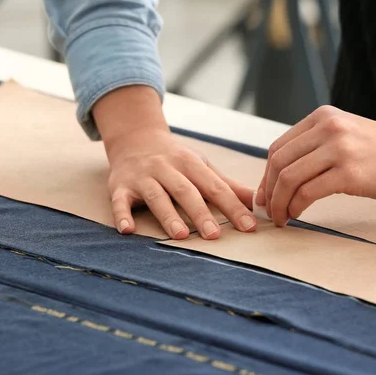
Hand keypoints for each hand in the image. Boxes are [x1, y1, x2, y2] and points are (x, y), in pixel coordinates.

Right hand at [94, 86, 256, 238]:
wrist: (135, 139)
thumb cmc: (176, 159)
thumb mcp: (201, 166)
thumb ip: (226, 185)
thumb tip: (255, 200)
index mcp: (191, 163)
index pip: (215, 186)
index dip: (233, 207)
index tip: (249, 226)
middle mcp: (166, 168)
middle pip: (185, 191)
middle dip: (200, 213)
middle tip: (214, 236)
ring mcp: (143, 177)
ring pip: (156, 197)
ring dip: (168, 216)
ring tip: (181, 235)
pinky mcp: (120, 186)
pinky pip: (120, 201)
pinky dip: (122, 215)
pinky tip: (128, 230)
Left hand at [255, 106, 375, 225]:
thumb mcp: (346, 135)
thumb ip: (316, 147)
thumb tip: (283, 176)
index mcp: (322, 118)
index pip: (279, 147)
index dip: (266, 175)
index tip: (265, 195)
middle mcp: (327, 128)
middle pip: (279, 162)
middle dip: (268, 191)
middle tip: (269, 211)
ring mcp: (339, 148)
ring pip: (289, 178)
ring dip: (279, 202)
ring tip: (280, 217)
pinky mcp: (349, 172)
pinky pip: (308, 192)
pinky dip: (296, 207)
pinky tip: (297, 215)